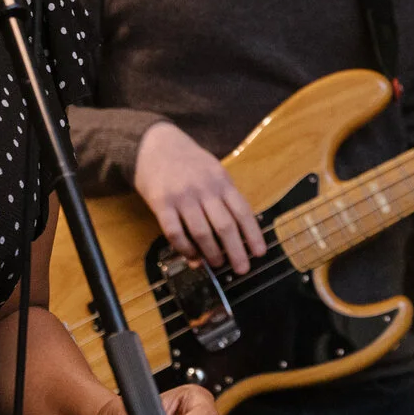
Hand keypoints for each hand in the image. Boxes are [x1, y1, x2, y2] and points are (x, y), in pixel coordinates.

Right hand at [133, 122, 264, 274]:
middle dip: (236, 251)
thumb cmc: (189, 162)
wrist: (154, 145)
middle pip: (224, 226)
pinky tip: (192, 256)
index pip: (242, 211)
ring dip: (212, 253)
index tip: (259, 253)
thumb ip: (223, 199)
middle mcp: (204, 189)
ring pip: (201, 232)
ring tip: (217, 264)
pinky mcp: (161, 204)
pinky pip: (175, 233)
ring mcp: (182, 196)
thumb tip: (234, 233)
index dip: (253, 234)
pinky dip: (185, 248)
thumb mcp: (213, 171)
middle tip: (242, 269)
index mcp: (221, 181)